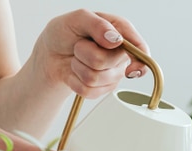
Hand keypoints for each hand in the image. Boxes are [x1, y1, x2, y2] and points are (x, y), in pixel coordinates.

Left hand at [34, 9, 149, 98]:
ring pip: (96, 78)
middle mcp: (120, 54)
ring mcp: (113, 73)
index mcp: (120, 32)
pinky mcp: (102, 89)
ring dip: (78, 67)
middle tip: (79, 46)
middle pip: (107, 62)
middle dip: (86, 53)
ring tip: (76, 58)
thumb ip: (97, 24)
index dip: (139, 62)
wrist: (50, 55)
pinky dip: (75, 81)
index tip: (129, 70)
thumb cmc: (64, 33)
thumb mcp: (76, 19)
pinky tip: (75, 72)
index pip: (140, 50)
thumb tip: (115, 39)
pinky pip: (89, 91)